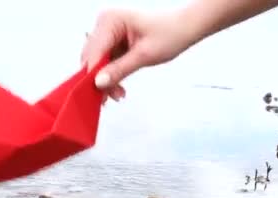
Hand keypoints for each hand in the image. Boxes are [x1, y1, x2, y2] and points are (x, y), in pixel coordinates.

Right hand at [81, 8, 197, 101]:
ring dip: (106, 80)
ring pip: (97, 63)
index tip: (95, 93)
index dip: (93, 75)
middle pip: (92, 58)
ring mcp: (107, 33)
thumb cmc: (170, 33)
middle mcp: (105, 23)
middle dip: (99, 80)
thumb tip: (99, 82)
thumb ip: (119, 69)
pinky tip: (118, 87)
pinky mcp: (112, 42)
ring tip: (118, 94)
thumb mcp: (144, 55)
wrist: (185, 28)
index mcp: (110, 20)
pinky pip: (104, 63)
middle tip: (110, 97)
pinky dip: (110, 76)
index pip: (94, 53)